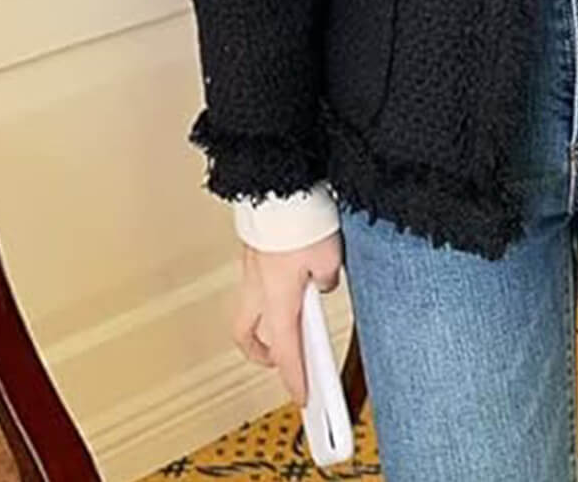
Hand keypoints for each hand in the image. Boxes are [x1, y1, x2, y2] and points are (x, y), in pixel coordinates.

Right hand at [231, 232, 343, 407]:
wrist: (280, 183)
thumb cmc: (298, 218)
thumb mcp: (329, 257)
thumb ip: (327, 278)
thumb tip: (323, 281)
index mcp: (276, 298)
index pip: (284, 350)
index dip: (293, 377)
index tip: (300, 394)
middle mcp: (256, 285)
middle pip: (248, 335)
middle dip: (263, 353)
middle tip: (282, 360)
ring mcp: (250, 264)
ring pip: (248, 306)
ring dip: (265, 317)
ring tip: (289, 316)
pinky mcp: (252, 244)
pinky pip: (255, 277)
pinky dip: (269, 286)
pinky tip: (290, 273)